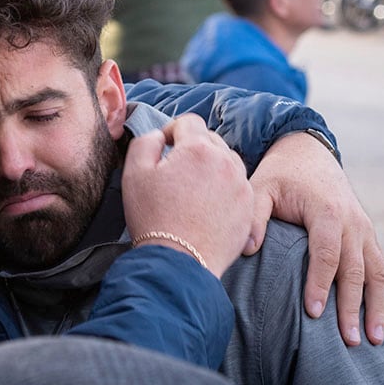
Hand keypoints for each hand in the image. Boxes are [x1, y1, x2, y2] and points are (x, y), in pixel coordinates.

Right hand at [123, 114, 253, 276]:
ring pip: (227, 161)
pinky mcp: (249, 208)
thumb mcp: (134, 172)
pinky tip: (206, 205)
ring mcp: (242, 186)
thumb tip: (161, 137)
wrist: (179, 262)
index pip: (188, 122)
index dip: (171, 131)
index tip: (163, 149)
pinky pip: (238, 186)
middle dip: (192, 149)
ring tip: (192, 189)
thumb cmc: (154, 217)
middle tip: (175, 172)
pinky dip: (223, 188)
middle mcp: (226, 162)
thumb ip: (146, 142)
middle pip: (210, 140)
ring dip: (210, 166)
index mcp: (198, 149)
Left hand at [247, 131, 383, 346]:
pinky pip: (383, 268)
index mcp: (326, 212)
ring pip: (379, 272)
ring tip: (375, 339)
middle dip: (353, 307)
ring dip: (379, 307)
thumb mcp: (260, 186)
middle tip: (349, 340)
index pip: (326, 255)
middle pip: (356, 271)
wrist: (307, 153)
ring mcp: (364, 229)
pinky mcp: (368, 235)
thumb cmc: (279, 175)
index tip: (313, 313)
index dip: (320, 285)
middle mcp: (352, 223)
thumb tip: (250, 250)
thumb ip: (254, 216)